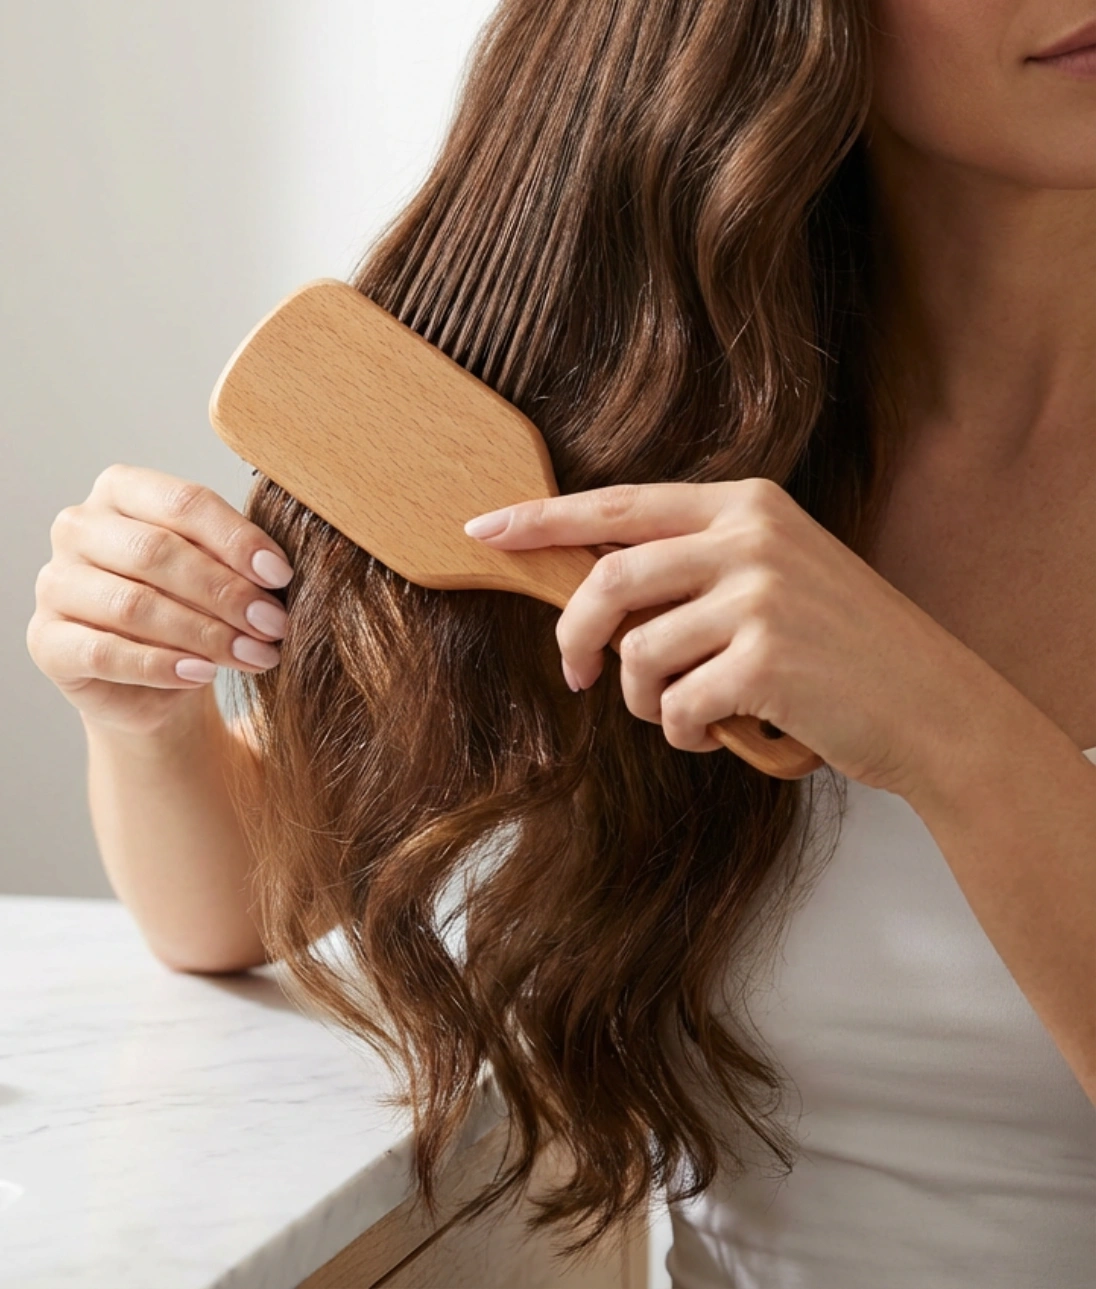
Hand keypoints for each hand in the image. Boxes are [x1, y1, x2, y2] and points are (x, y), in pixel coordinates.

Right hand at [29, 465, 292, 738]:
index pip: (181, 502)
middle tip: (273, 624)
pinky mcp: (45, 641)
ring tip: (254, 655)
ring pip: (133, 604)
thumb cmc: (189, 609)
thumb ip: (235, 558)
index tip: (280, 575)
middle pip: (156, 551)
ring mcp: (54, 584)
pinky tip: (202, 674)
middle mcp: (77, 527)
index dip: (236, 538)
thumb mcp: (216, 573)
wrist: (150, 684)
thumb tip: (277, 570)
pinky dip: (161, 665)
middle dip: (225, 591)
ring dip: (204, 633)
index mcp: (118, 490)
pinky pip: (105, 652)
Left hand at [463, 478, 998, 793]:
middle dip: (575, 637)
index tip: (483, 529)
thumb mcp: (771, 577)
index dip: (541, 520)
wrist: (934, 705)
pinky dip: (685, 733)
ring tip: (687, 710)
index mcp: (745, 504)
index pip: (616, 506)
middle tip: (577, 676)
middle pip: (607, 579)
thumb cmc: (838, 649)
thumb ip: (690, 567)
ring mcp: (761, 595)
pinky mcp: (766, 660)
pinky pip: (676, 706)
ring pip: (638, 654)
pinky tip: (721, 732)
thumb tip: (584, 586)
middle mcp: (751, 537)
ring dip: (647, 700)